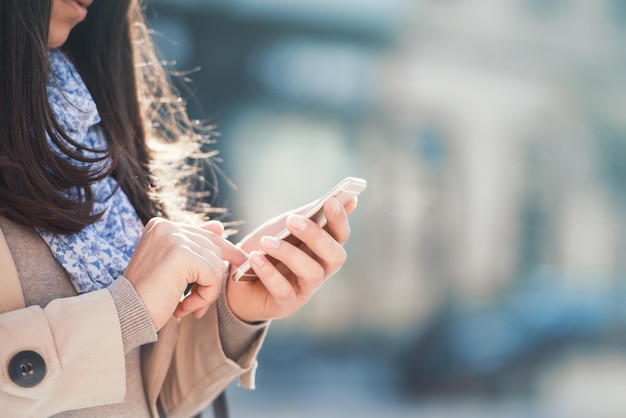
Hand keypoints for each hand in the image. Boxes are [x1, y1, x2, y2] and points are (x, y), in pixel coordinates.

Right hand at [124, 218, 247, 329]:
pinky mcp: (182, 255)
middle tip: (194, 303)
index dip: (225, 252)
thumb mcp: (172, 266)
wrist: (124, 314)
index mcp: (163, 225)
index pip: (207, 235)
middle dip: (211, 279)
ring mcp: (174, 238)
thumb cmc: (147, 295)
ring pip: (217, 265)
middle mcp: (168, 226)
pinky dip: (205, 297)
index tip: (239, 262)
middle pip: (215, 250)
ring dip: (206, 292)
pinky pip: (213, 277)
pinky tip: (184, 307)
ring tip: (185, 306)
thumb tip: (220, 226)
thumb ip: (194, 246)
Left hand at [227, 197, 357, 322]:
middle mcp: (320, 269)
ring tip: (266, 242)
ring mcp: (304, 289)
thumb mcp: (284, 227)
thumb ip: (309, 214)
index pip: (341, 235)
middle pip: (335, 256)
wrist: (233, 280)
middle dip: (316, 236)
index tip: (331, 201)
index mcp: (322, 248)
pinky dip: (269, 273)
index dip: (339, 219)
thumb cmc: (265, 249)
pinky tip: (255, 258)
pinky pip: (283, 290)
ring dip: (290, 254)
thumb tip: (349, 200)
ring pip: (312, 273)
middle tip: (293, 220)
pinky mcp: (285, 305)